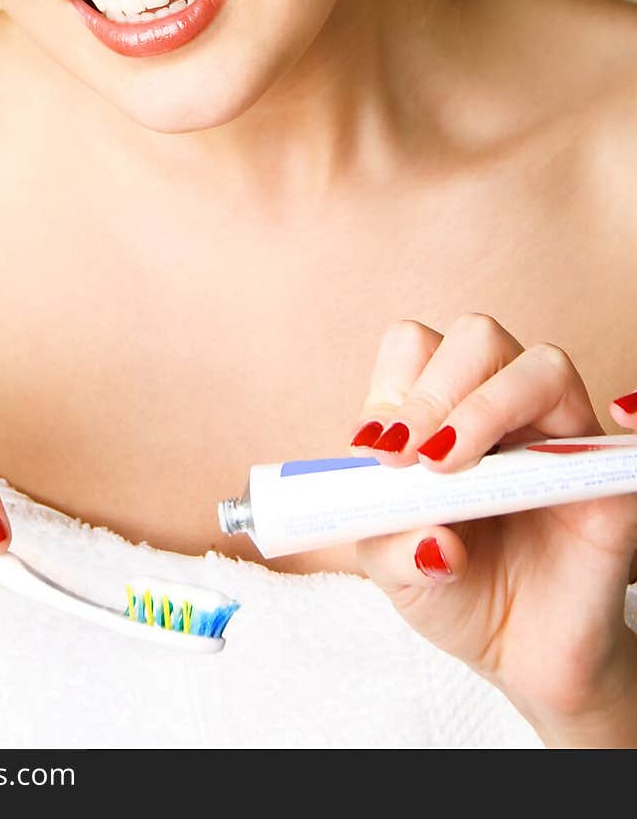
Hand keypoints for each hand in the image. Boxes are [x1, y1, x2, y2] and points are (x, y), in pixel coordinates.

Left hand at [348, 314, 636, 744]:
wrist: (520, 652)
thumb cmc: (454, 591)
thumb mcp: (395, 570)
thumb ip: (391, 546)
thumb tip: (431, 539)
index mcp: (440, 409)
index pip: (415, 348)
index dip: (393, 389)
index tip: (377, 449)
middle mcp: (500, 406)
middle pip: (476, 337)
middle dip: (434, 391)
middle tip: (412, 457)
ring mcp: (558, 433)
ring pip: (541, 366)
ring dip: (488, 407)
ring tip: (452, 466)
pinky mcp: (604, 474)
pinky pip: (615, 437)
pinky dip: (594, 432)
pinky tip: (550, 472)